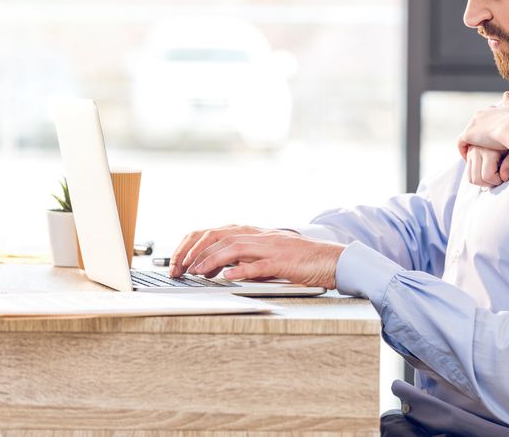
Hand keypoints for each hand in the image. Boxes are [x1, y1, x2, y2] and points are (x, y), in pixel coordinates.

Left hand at [183, 229, 345, 289]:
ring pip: (233, 247)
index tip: (178, 261)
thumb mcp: (266, 256)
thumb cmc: (299, 260)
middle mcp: (259, 236)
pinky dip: (240, 269)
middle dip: (194, 251)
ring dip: (211, 260)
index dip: (191, 245)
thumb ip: (245, 258)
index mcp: (253, 233)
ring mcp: (271, 247)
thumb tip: (219, 269)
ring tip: (196, 272)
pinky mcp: (283, 261)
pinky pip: (258, 264)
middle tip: (180, 269)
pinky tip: (226, 277)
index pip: (213, 232)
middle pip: (218, 236)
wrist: (330, 259)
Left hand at [457, 91, 508, 158]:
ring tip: (475, 155)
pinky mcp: (468, 134)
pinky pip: (461, 143)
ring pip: (468, 134)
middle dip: (478, 135)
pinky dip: (463, 150)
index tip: (490, 136)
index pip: (484, 118)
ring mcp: (472, 124)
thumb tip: (506, 94)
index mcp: (489, 110)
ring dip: (471, 143)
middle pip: (475, 126)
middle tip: (483, 148)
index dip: (487, 128)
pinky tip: (468, 158)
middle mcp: (479, 115)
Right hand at [465, 146, 508, 187]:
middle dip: (488, 183)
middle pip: (476, 178)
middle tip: (497, 178)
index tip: (503, 177)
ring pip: (470, 177)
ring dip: (480, 181)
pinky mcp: (469, 151)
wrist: (506, 126)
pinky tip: (484, 171)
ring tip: (491, 175)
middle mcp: (477, 150)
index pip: (487, 175)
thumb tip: (504, 178)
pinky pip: (468, 170)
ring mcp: (471, 151)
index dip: (496, 180)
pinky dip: (475, 174)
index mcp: (489, 151)